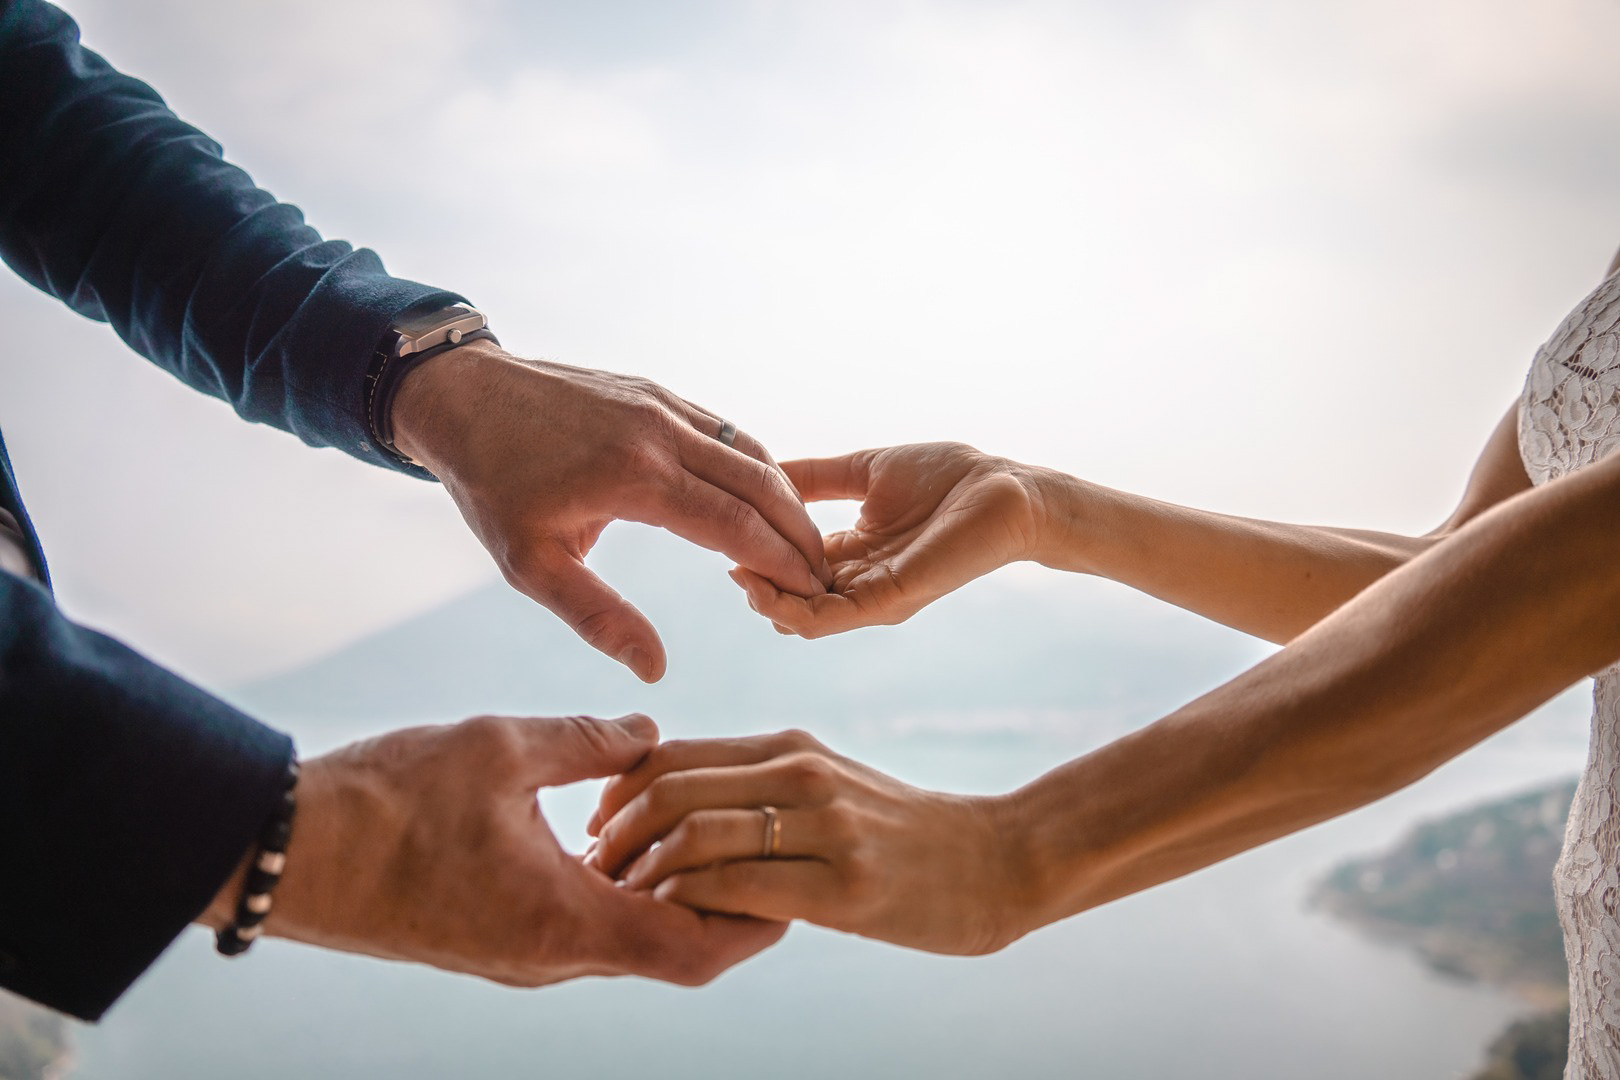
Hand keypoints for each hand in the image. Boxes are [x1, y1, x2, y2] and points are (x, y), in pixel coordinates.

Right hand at [204, 714, 785, 986]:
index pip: (693, 951)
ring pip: (625, 938)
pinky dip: (617, 888)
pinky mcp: (492, 937)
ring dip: (666, 892)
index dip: (754, 924)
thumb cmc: (388, 799)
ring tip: (700, 831)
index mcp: (564, 921)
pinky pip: (580, 925)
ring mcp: (518, 953)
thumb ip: (590, 741)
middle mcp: (549, 955)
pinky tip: (621, 833)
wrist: (287, 851)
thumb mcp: (502, 749)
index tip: (791, 886)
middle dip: (721, 905)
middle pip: (669, 952)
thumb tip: (650, 730)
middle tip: (758, 849)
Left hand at [391, 340, 831, 681]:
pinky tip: (761, 495)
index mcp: (636, 476)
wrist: (462, 397)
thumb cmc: (491, 487)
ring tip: (804, 541)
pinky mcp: (654, 391)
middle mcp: (660, 431)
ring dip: (784, 495)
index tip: (813, 591)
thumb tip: (655, 670)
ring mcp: (661, 403)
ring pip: (747, 450)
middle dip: (800, 531)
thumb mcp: (531, 565)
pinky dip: (753, 463)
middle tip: (826, 571)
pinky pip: (721, 428)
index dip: (781, 560)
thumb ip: (598, 617)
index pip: (734, 524)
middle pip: (759, 483)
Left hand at [582, 729, 1028, 955]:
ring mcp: (825, 827)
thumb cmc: (900, 832)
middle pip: (670, 787)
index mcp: (789, 746)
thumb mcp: (829, 782)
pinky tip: (676, 924)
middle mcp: (802, 773)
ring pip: (695, 833)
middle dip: (615, 832)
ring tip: (626, 902)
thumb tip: (672, 799)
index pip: (672, 753)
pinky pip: (738, 887)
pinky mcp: (844, 887)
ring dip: (642, 872)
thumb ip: (759, 783)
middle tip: (596, 871)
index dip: (617, 792)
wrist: (996, 861)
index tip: (596, 830)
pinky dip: (690, 903)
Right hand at [728, 442, 1046, 637]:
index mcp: (851, 553)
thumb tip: (764, 469)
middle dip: (752, 580)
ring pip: (801, 617)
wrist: (1005, 490)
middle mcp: (857, 582)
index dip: (756, 551)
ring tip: (737, 572)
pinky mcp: (888, 600)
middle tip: (725, 557)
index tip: (725, 529)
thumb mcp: (864, 470)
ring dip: (764, 600)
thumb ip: (815, 477)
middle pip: (789, 597)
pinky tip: (763, 584)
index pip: (790, 565)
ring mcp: (871, 597)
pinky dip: (790, 609)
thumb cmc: (949, 477)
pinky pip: (827, 619)